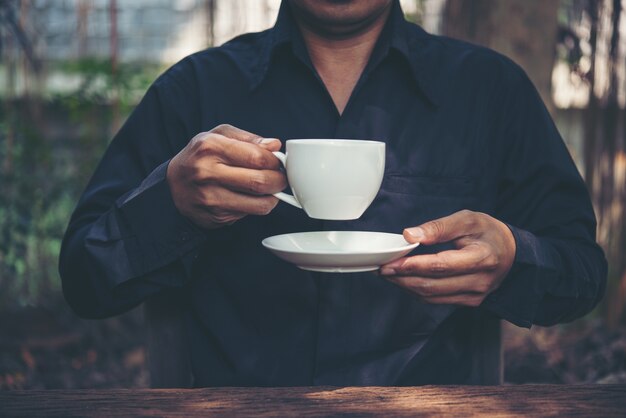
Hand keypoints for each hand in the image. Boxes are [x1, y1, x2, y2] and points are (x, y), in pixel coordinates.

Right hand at [167, 124, 286, 228]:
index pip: (256, 157)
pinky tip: (251, 198)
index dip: (274, 161)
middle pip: (260, 182)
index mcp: (210, 147)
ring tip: (270, 189)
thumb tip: (274, 145)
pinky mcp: (215, 216)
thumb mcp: (218, 136)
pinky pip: (249, 214)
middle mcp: (207, 173)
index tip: (277, 162)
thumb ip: (248, 138)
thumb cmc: (200, 156)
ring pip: (259, 204)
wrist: (172, 185)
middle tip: (281, 178)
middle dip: (279, 181)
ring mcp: (210, 198)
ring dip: (273, 197)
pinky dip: (257, 206)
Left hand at [379, 210, 515, 306]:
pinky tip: (404, 280)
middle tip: (382, 268)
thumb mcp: (468, 220)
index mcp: (482, 258)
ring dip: (406, 286)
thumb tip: (409, 235)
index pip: (441, 265)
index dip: (413, 265)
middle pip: (432, 285)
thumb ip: (439, 227)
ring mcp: (474, 296)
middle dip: (402, 278)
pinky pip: (436, 300)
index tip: (391, 262)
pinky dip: (417, 291)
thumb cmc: (490, 233)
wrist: (514, 255)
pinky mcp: (468, 302)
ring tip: (388, 274)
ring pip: (431, 296)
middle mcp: (479, 282)